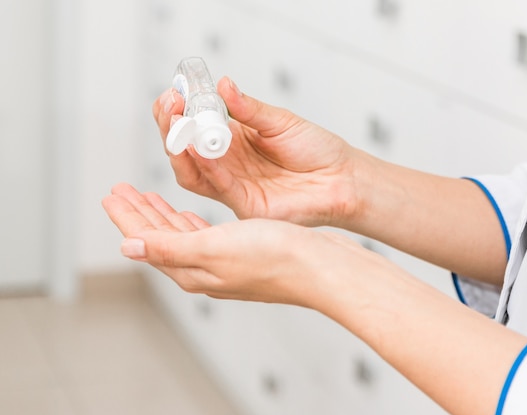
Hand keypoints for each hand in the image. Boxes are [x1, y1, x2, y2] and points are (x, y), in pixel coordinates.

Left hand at [102, 183, 371, 306]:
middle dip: (140, 213)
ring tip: (150, 197)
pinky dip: (191, 218)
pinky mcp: (244, 251)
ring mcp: (225, 261)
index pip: (147, 240)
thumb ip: (169, 247)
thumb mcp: (214, 249)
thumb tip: (128, 247)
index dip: (127, 216)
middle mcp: (206, 268)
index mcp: (194, 269)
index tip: (112, 194)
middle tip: (123, 191)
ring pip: (182, 234)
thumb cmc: (274, 258)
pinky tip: (191, 214)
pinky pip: (205, 232)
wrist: (320, 266)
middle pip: (161, 237)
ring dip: (163, 214)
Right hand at [153, 77, 361, 226]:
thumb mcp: (280, 121)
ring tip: (177, 122)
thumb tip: (222, 84)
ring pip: (192, 173)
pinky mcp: (245, 205)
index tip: (174, 92)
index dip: (178, 112)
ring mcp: (233, 186)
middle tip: (171, 106)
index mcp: (232, 141)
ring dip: (179, 148)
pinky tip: (198, 147)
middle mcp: (226, 165)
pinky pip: (219, 186)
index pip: (192, 127)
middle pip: (183, 152)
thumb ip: (249, 108)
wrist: (343, 177)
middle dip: (171, 128)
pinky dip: (206, 167)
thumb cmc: (316, 150)